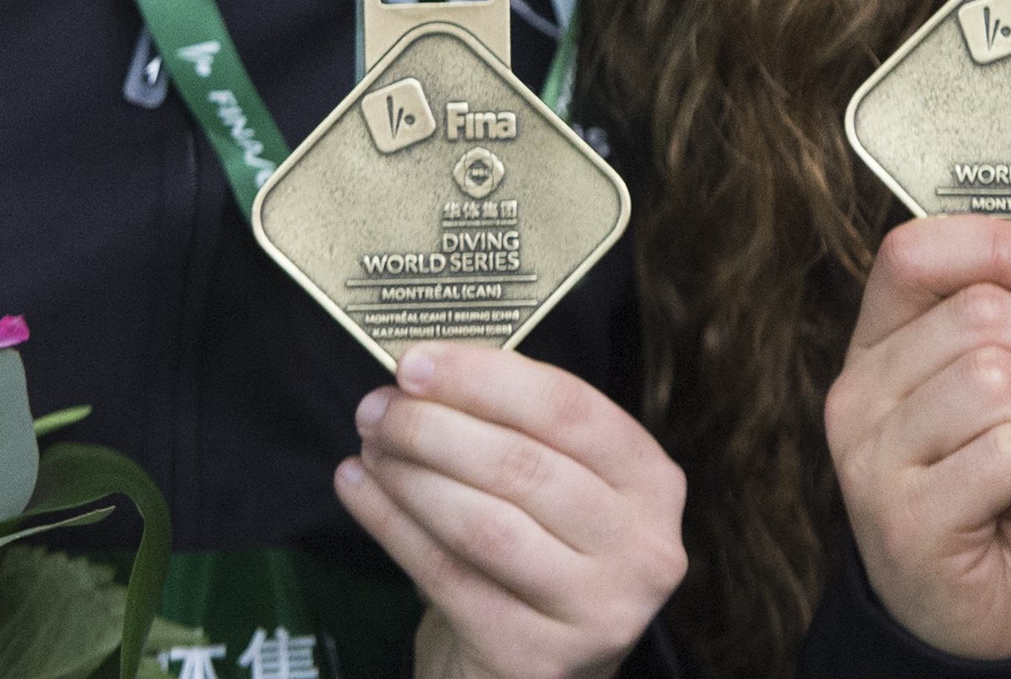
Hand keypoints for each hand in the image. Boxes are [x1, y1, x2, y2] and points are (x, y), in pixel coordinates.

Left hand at [337, 342, 686, 678]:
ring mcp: (597, 609)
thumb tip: (426, 368)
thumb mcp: (558, 482)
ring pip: (484, 524)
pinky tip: (358, 491)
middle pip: (522, 465)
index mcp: (651, 481)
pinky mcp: (539, 657)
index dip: (483, 377)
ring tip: (369, 447)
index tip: (415, 361)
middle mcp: (642, 547)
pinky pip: (448, 578)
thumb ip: (515, 426)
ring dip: (410, 477)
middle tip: (376, 408)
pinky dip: (391, 527)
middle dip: (433, 427)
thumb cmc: (541, 551)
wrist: (536, 664)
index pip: (567, 407)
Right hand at [823, 217, 1010, 658]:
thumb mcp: (1003, 388)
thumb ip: (1006, 324)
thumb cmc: (1001, 496)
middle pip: (981, 314)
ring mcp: (872, 459)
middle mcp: (858, 395)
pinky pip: (1010, 452)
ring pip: (1002, 381)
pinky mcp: (904, 517)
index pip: (915, 251)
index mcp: (877, 349)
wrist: (986, 619)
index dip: (998, 243)